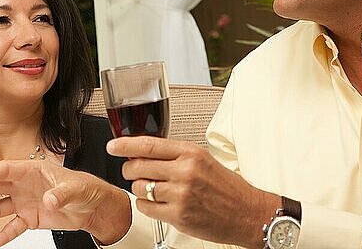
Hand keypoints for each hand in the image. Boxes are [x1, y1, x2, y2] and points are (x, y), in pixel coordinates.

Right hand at [0, 160, 131, 246]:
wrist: (94, 207)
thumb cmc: (86, 188)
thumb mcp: (75, 189)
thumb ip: (61, 194)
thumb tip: (49, 200)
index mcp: (32, 170)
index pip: (4, 170)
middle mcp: (24, 185)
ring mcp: (25, 201)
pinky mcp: (30, 218)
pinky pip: (12, 226)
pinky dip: (3, 234)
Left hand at [107, 136, 280, 248]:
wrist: (247, 213)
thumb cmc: (227, 187)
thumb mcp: (203, 159)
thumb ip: (174, 154)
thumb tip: (143, 152)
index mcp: (190, 153)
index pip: (148, 144)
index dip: (125, 144)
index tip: (113, 145)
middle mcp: (185, 172)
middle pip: (137, 166)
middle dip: (129, 168)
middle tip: (133, 170)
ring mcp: (180, 195)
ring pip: (139, 187)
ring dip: (139, 187)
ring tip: (152, 188)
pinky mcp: (178, 216)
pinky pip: (145, 207)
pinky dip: (145, 204)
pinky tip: (156, 201)